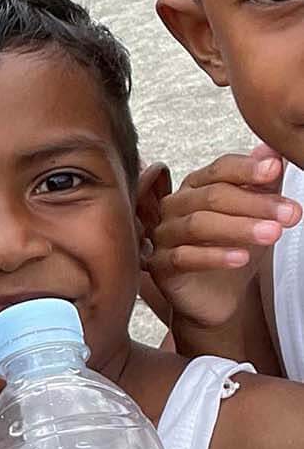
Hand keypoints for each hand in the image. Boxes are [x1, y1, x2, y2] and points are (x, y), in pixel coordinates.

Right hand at [148, 147, 295, 331]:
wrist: (217, 296)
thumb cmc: (233, 249)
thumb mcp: (256, 214)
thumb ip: (263, 184)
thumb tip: (273, 152)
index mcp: (196, 187)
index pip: (219, 169)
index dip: (247, 169)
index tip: (276, 170)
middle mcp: (174, 207)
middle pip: (211, 197)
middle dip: (254, 204)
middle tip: (290, 214)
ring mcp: (163, 236)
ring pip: (197, 225)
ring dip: (238, 228)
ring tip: (273, 234)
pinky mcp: (158, 266)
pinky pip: (183, 257)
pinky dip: (214, 256)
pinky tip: (241, 258)